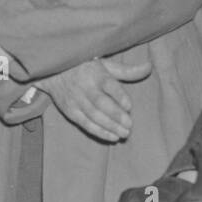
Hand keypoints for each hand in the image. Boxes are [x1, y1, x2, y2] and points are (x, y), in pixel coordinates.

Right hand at [38, 57, 152, 141]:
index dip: (119, 96)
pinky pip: (85, 124)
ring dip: (109, 127)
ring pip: (93, 115)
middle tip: (130, 125)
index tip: (129, 106)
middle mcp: (85, 86)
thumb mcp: (105, 64)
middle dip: (115, 116)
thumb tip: (148, 67)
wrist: (53, 71)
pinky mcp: (70, 111)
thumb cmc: (85, 66)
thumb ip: (127, 70)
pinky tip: (112, 137)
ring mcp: (76, 100)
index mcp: (96, 73)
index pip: (108, 84)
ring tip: (124, 134)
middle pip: (100, 103)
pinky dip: (99, 132)